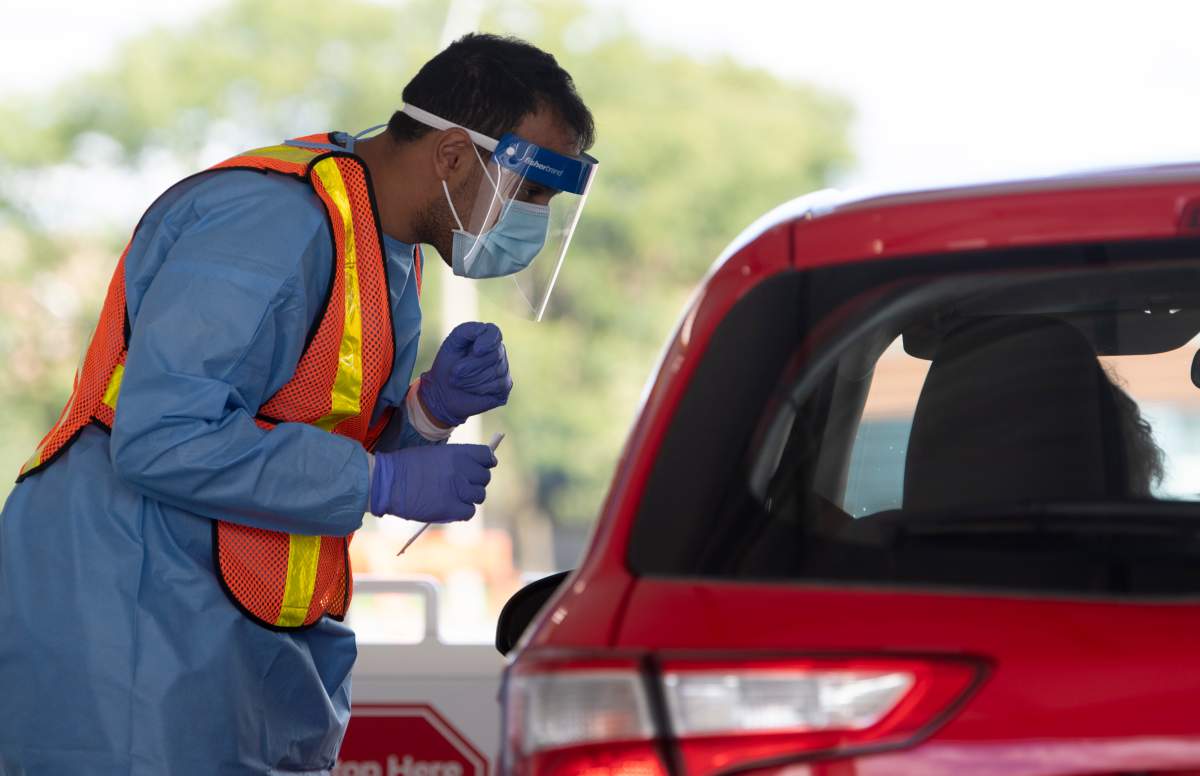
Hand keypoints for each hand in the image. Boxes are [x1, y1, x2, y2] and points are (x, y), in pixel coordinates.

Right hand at [369, 444, 496, 522]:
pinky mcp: (450, 508)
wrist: (386, 482)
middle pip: (484, 478)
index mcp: (458, 453)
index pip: (486, 456)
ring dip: (469, 498)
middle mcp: (462, 470)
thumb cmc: (405, 466)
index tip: (483, 467)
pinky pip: (469, 512)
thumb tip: (473, 468)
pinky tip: (450, 508)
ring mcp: (457, 490)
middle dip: (476, 482)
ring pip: (479, 496)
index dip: (486, 463)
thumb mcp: (434, 454)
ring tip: (454, 497)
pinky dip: (462, 512)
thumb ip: (455, 459)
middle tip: (462, 486)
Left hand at [418, 322, 512, 426]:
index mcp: (486, 337)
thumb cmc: (448, 365)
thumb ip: (466, 330)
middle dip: (471, 366)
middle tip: (454, 372)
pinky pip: (498, 385)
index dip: (487, 342)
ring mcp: (504, 370)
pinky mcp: (505, 387)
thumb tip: (483, 329)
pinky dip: (479, 388)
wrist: (443, 391)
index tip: (476, 351)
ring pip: (495, 371)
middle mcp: (498, 352)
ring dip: (471, 379)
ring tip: (459, 382)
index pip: (494, 333)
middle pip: (495, 354)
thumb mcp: (453, 343)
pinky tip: (470, 390)